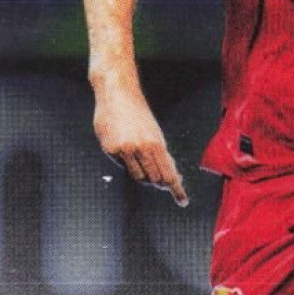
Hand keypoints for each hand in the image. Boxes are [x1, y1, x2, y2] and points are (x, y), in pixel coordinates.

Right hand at [93, 88, 188, 205]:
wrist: (117, 93)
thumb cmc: (138, 112)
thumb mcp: (154, 131)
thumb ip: (160, 153)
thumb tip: (170, 175)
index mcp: (156, 143)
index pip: (169, 173)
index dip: (177, 189)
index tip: (183, 201)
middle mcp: (141, 148)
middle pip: (154, 178)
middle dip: (159, 181)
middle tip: (162, 181)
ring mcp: (124, 149)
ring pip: (138, 176)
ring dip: (143, 174)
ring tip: (142, 159)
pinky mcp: (110, 149)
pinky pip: (121, 165)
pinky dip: (125, 161)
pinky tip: (124, 147)